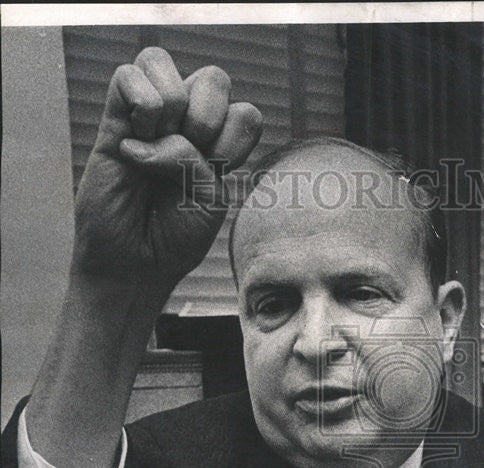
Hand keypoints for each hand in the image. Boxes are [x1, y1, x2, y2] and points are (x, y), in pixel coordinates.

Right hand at [73, 47, 262, 291]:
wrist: (135, 264)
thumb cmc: (175, 237)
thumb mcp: (209, 199)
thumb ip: (203, 157)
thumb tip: (161, 127)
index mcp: (218, 143)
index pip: (246, 113)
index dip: (235, 143)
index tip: (217, 177)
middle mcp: (185, 122)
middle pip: (214, 78)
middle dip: (207, 122)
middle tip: (185, 162)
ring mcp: (148, 117)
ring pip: (164, 63)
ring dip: (170, 110)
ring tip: (154, 152)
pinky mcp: (112, 121)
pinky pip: (126, 75)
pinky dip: (139, 105)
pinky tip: (132, 146)